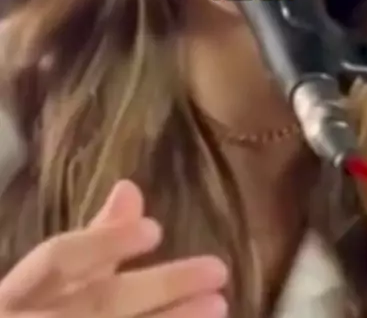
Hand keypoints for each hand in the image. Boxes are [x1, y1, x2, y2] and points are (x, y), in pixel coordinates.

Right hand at [0, 180, 227, 316]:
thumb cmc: (33, 315)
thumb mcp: (53, 281)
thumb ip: (93, 240)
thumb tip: (129, 189)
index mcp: (16, 294)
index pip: (58, 260)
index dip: (104, 243)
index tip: (156, 230)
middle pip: (98, 306)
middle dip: (159, 287)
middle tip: (218, 269)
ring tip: (219, 305)